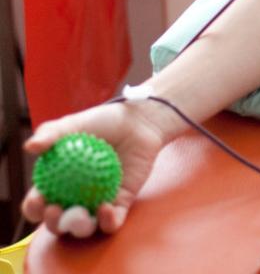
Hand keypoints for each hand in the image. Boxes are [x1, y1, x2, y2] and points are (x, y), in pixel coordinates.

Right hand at [21, 100, 173, 237]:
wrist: (137, 123)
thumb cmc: (101, 122)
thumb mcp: (72, 125)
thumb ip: (50, 134)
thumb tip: (30, 146)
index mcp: (56, 184)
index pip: (39, 203)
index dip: (34, 207)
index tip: (38, 199)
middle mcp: (75, 199)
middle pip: (58, 222)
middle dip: (53, 224)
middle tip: (56, 210)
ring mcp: (97, 203)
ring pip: (85, 227)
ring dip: (79, 228)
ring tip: (81, 213)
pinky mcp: (121, 205)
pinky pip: (113, 221)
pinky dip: (108, 221)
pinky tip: (106, 208)